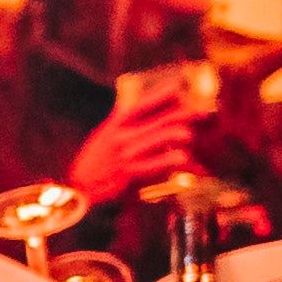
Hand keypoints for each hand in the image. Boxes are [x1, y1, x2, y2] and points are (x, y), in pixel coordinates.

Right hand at [70, 87, 205, 204]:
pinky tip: (183, 159)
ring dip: (183, 135)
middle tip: (202, 113)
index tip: (177, 89)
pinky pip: (161, 161)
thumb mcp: (103, 137)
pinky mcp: (131, 172)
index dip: (161, 95)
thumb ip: (121, 123)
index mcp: (114, 126)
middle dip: (186, 114)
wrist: (79, 192)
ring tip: (188, 137)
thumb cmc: (95, 164)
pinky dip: (176, 159)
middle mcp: (121, 137)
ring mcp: (126, 154)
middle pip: (161, 119)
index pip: (141, 105)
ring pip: (166, 136)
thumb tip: (142, 106)